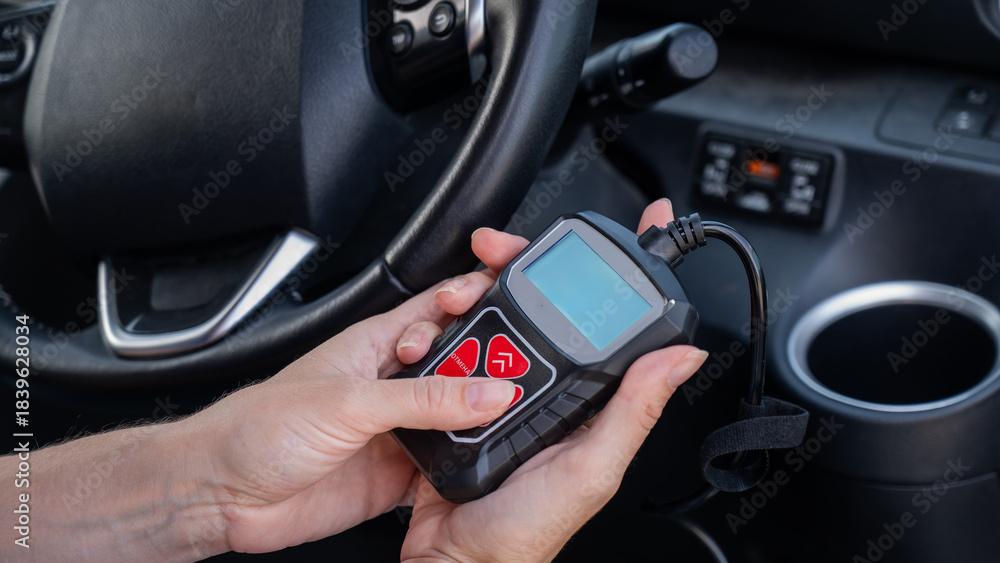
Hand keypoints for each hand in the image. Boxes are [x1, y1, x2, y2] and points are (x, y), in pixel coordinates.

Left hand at [188, 273, 523, 552]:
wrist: (223, 494)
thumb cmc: (259, 428)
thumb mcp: (350, 402)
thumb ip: (424, 398)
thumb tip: (489, 391)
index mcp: (376, 344)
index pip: (439, 308)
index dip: (475, 296)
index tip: (511, 297)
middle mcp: (391, 384)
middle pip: (460, 363)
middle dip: (491, 361)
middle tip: (520, 370)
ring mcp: (396, 430)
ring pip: (458, 414)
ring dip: (482, 416)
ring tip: (512, 415)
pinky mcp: (398, 472)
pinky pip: (448, 462)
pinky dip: (469, 462)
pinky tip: (484, 459)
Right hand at [398, 199, 707, 561]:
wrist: (452, 562)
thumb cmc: (522, 533)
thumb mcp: (590, 470)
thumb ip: (633, 412)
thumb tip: (683, 357)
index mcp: (591, 402)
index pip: (617, 326)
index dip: (629, 273)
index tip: (644, 223)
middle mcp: (551, 391)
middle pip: (550, 309)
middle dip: (529, 267)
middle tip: (502, 248)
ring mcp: (504, 392)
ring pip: (497, 320)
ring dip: (478, 293)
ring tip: (464, 281)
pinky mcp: (462, 400)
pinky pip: (455, 350)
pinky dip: (444, 328)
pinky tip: (438, 317)